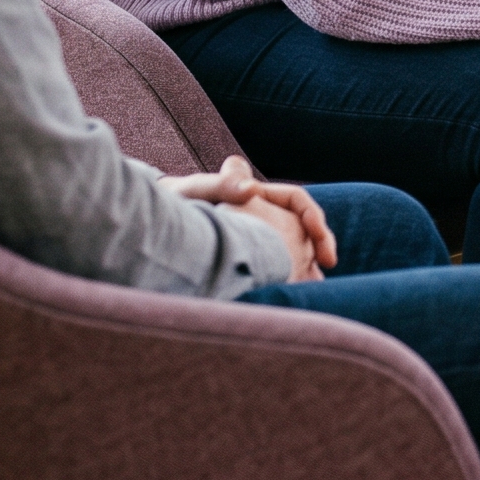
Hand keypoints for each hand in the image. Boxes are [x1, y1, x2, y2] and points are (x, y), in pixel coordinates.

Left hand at [162, 155, 331, 283]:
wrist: (150, 227)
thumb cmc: (169, 206)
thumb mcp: (192, 194)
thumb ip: (220, 186)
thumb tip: (252, 188)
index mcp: (252, 195)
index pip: (295, 199)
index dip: (311, 215)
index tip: (318, 231)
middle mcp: (258, 215)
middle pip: (301, 225)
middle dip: (318, 242)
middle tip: (328, 262)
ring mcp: (255, 239)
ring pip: (293, 249)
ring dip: (307, 263)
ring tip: (316, 284)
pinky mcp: (250, 262)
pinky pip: (277, 269)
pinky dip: (289, 279)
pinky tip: (296, 293)